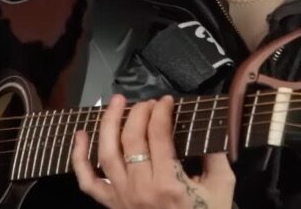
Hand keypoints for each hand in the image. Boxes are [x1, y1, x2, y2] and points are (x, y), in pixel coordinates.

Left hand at [71, 95, 235, 208]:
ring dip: (108, 123)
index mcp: (168, 185)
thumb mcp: (222, 187)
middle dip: (138, 112)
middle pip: (131, 140)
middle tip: (148, 102)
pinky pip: (87, 181)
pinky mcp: (112, 206)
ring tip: (116, 102)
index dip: (161, 111)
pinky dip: (78, 158)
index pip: (157, 135)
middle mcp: (140, 190)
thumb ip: (216, 155)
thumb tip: (213, 124)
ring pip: (106, 153)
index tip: (167, 101)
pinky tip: (80, 135)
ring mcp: (122, 198)